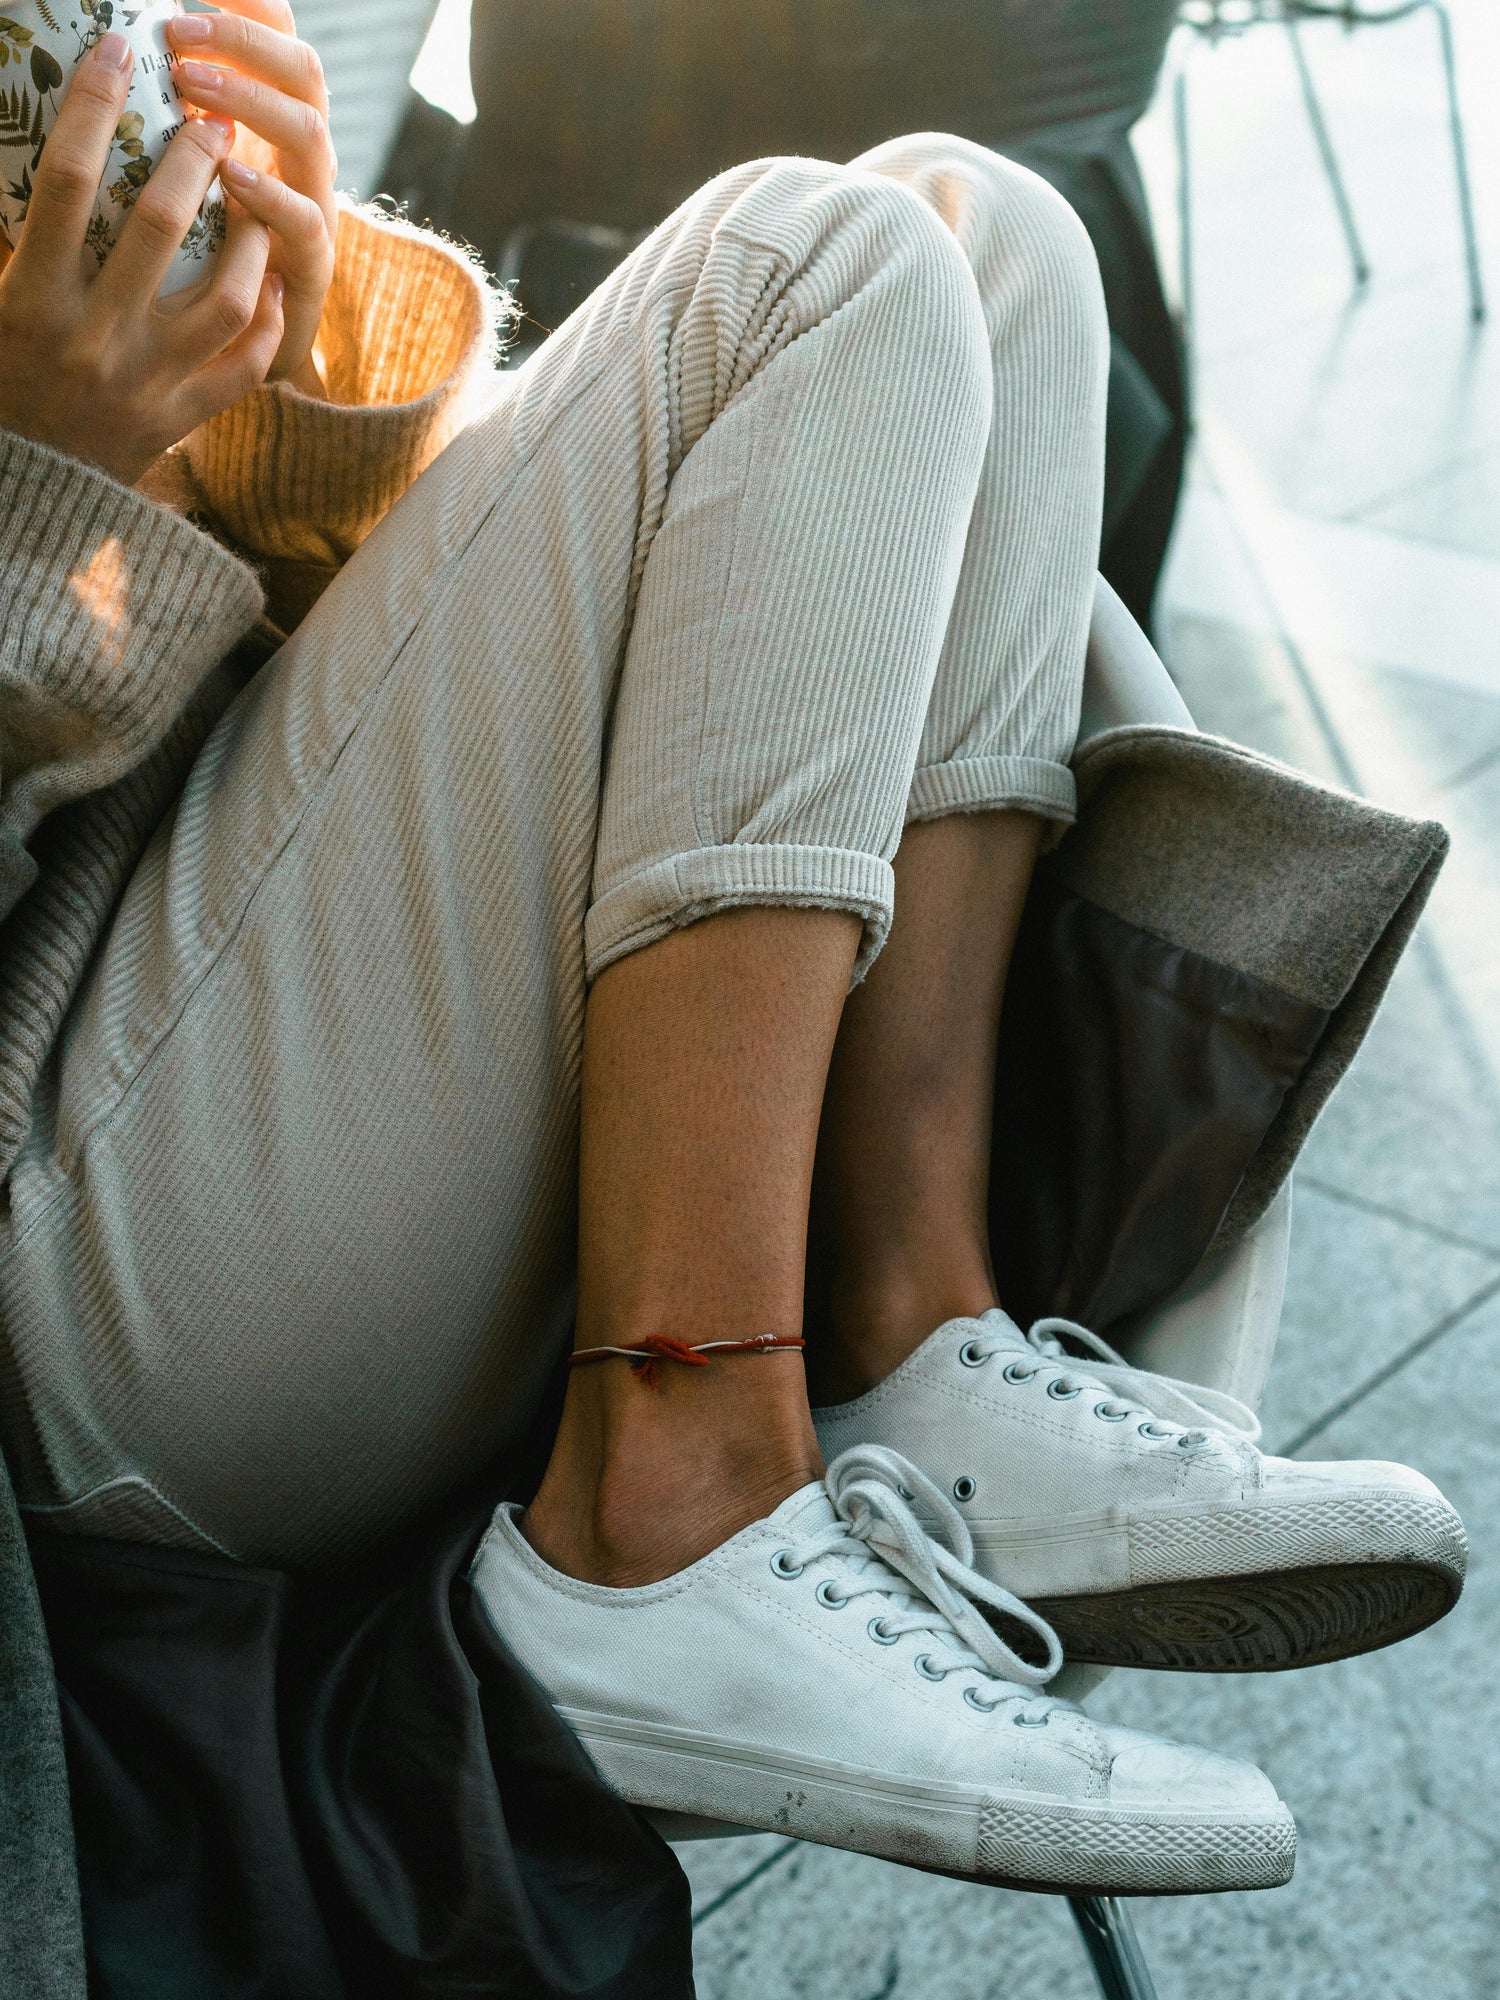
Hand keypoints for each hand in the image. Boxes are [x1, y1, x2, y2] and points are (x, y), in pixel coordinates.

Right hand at [0, 33, 283, 485]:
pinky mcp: (182, 421)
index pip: (67, 180)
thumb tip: (36, 149)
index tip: (118, 50)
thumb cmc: (3, 378)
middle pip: (159, 226)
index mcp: (33, 299)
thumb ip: (16, 235)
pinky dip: (267, 323)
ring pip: (226, 299)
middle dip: (193, 160)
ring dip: (249, 241)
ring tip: (254, 202)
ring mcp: (147, 382)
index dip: (92, 104)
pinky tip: (275, 284)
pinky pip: (245, 367)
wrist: (27, 489)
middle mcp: (95, 338)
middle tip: (213, 119)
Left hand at [168, 0, 335, 394]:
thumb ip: (159, 122)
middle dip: (244, 42)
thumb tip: (96, 56)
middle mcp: (302, 159)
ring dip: (253, 103)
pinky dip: (272, 199)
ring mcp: (314, 212)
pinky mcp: (311, 274)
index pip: (278, 38)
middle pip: (304, 73)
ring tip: (194, 88)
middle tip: (178, 32)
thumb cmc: (179, 268)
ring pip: (311, 137)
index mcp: (272, 124)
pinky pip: (305, 227)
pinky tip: (230, 178)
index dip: (249, 4)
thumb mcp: (172, 181)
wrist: (225, 362)